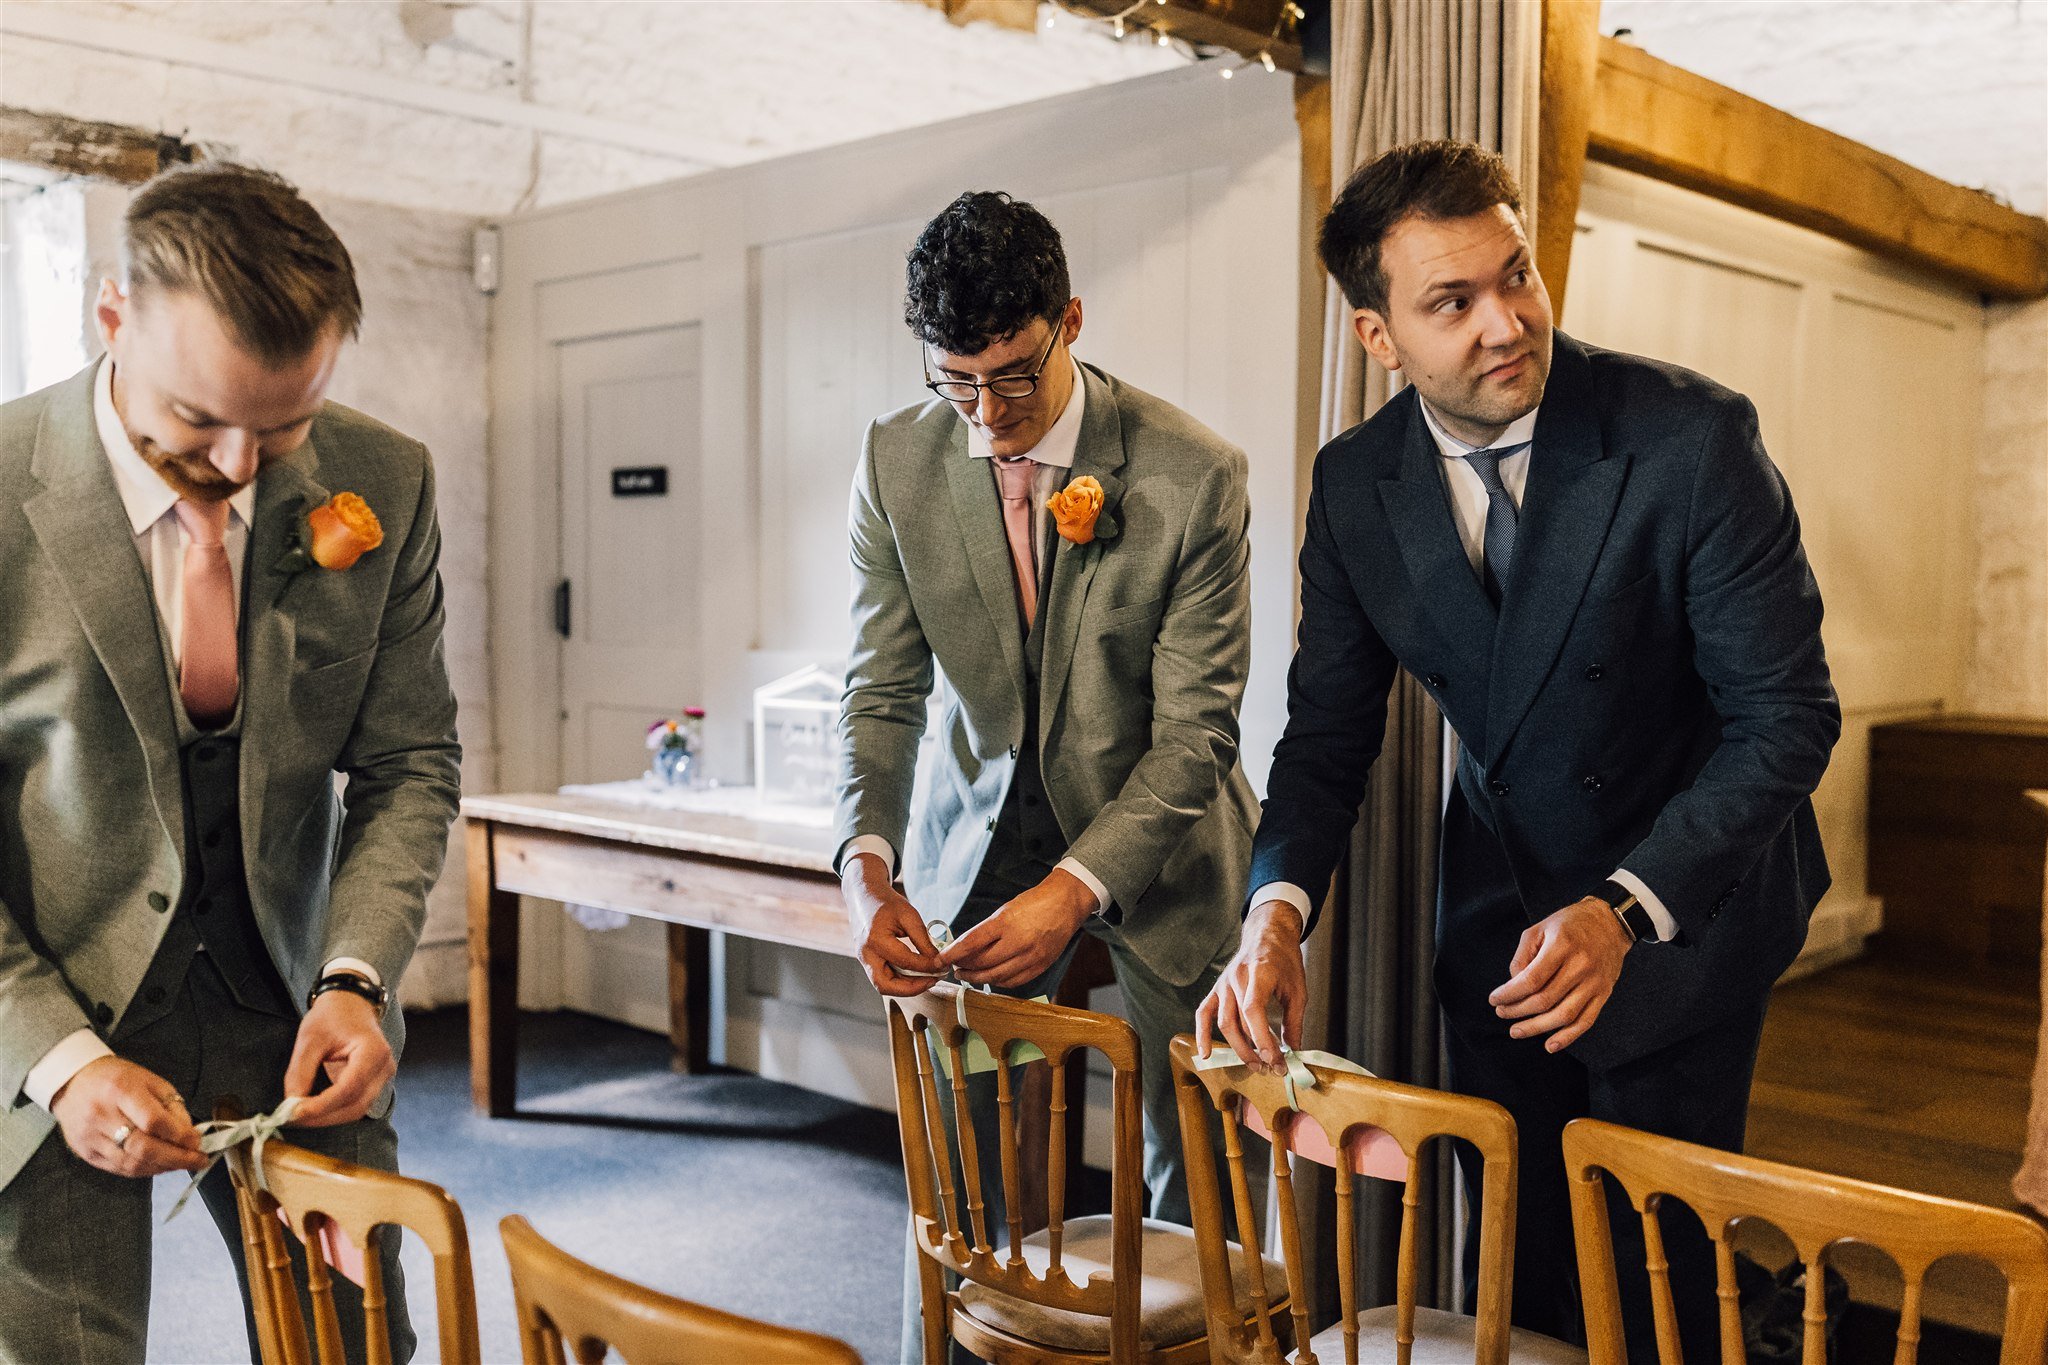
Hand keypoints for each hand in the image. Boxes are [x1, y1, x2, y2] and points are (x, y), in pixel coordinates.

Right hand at [49, 1056, 205, 1177]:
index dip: (179, 1135)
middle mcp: (102, 1115)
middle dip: (176, 1158)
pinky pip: (119, 1169)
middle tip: (198, 1161)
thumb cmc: (117, 1079)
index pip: (153, 1120)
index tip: (198, 1142)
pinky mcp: (85, 1153)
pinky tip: (159, 1166)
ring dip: (162, 1167)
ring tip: (182, 1164)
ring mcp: (90, 1137)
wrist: (72, 1082)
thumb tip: (190, 1135)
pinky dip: (144, 1170)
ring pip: (131, 1163)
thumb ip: (172, 1106)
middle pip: (143, 1147)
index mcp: (120, 1090)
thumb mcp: (150, 1081)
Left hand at [283, 984, 394, 1126]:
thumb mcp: (310, 1038)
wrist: (352, 1003)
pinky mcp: (373, 1083)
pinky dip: (333, 1111)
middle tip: (292, 1118)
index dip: (321, 1105)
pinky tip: (312, 1109)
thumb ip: (300, 1072)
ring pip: (356, 1110)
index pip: (349, 1088)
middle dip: (322, 1117)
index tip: (294, 1112)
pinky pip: (354, 1104)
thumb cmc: (333, 1015)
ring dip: (327, 1118)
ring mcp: (382, 1077)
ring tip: (299, 1115)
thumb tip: (291, 1104)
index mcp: (373, 1051)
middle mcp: (384, 1068)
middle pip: (355, 1105)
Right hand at [844, 853, 944, 995]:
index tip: (943, 966)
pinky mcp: (867, 962)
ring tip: (927, 980)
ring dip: (906, 988)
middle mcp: (866, 954)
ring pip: (883, 986)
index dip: (927, 966)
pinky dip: (900, 982)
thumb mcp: (909, 915)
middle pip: (886, 985)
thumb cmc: (887, 903)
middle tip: (933, 981)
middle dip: (912, 989)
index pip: (905, 961)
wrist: (865, 897)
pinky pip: (883, 978)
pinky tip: (916, 975)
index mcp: (876, 939)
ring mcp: (864, 960)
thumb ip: (923, 939)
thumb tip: (937, 961)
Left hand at [938, 868, 1096, 989]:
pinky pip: (1014, 981)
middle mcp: (1019, 942)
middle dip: (964, 967)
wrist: (1066, 903)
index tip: (941, 959)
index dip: (953, 954)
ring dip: (978, 978)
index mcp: (1006, 923)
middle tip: (954, 966)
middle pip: (982, 963)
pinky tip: (989, 978)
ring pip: (997, 977)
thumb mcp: (1005, 910)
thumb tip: (965, 948)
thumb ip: (987, 930)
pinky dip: (998, 982)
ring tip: (967, 975)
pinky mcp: (1041, 966)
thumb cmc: (1034, 903)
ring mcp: (1031, 956)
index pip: (972, 943)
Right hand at [1194, 900, 1307, 1074]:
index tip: (1275, 1059)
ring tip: (1255, 1064)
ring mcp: (1223, 984)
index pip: (1253, 1010)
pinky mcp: (1217, 989)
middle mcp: (1236, 978)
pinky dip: (1201, 1034)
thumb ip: (1294, 1022)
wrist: (1268, 935)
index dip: (1262, 1038)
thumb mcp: (1298, 989)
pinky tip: (1205, 1054)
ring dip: (1238, 1048)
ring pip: (1223, 1022)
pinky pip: (1203, 1013)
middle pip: (1237, 1022)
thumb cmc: (1284, 960)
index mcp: (1259, 973)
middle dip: (1253, 1050)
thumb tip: (1293, 1052)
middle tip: (1270, 1068)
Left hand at [1489, 896, 1632, 1052]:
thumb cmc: (1569, 925)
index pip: (1532, 980)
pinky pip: (1586, 1021)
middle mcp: (1581, 966)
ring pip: (1563, 1015)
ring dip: (1537, 1028)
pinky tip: (1550, 1046)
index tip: (1494, 1000)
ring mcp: (1594, 982)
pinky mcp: (1604, 994)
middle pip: (1545, 1000)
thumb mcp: (1539, 928)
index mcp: (1562, 946)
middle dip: (1518, 1011)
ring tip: (1516, 1031)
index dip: (1510, 994)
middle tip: (1501, 1013)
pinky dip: (1567, 1037)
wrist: (1609, 923)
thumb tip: (1513, 985)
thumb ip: (1522, 957)